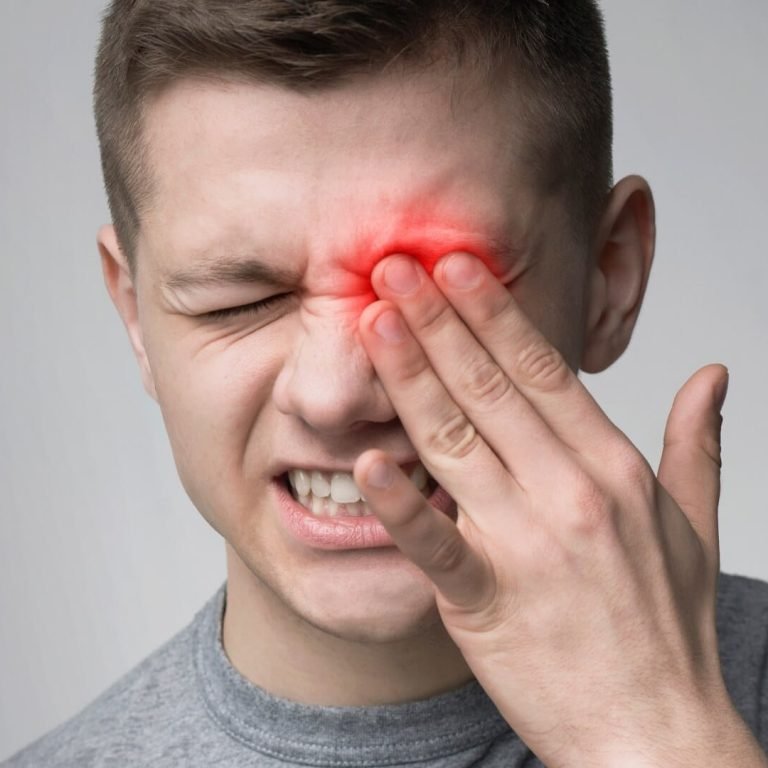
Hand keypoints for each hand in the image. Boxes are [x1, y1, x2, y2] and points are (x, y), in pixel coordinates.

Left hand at [353, 252, 764, 767]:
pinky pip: (436, 544)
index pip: (544, 369)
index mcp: (612, 467)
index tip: (458, 266)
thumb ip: (698, 442)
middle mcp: (570, 493)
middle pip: (490, 387)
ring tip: (374, 321)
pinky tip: (366, 459)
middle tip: (397, 266)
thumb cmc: (666, 628)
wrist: (656, 735)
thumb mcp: (696, 524)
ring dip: (410, 374)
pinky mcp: (489, 602)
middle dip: (439, 320)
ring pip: (455, 440)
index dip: (496, 312)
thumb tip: (713, 374)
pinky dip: (399, 505)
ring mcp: (529, 546)